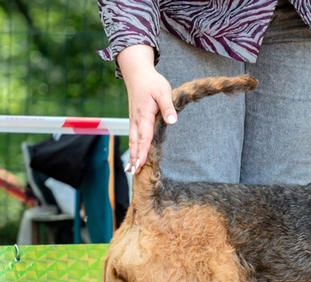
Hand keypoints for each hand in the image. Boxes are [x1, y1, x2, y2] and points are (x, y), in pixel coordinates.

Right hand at [117, 45, 176, 173]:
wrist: (137, 73)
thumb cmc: (152, 82)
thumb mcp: (163, 91)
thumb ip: (168, 107)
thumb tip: (172, 121)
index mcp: (144, 114)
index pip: (144, 137)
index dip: (143, 151)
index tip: (141, 164)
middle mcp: (136, 120)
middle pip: (135, 142)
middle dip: (135, 157)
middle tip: (133, 173)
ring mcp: (134, 120)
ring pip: (132, 140)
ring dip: (132, 155)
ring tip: (131, 170)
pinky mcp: (135, 119)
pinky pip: (133, 136)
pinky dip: (133, 147)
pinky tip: (134, 156)